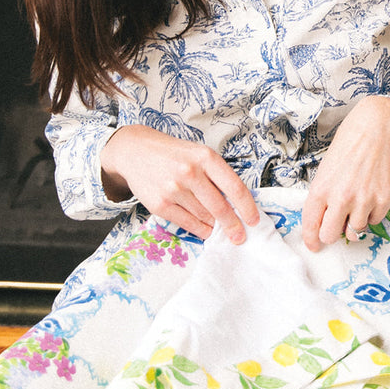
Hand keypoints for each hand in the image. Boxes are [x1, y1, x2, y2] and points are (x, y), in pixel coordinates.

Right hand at [100, 125, 258, 243]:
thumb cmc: (174, 154)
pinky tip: (205, 230)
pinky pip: (187, 223)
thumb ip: (216, 176)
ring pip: (204, 217)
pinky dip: (199, 230)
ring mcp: (174, 189)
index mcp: (205, 157)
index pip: (234, 187)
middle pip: (220, 207)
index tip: (254, 220)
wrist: (135, 152)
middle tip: (240, 237)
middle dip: (233, 226)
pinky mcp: (160, 204)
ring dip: (214, 227)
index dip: (247, 207)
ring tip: (219, 229)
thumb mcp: (199, 154)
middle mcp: (190, 172)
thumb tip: (237, 205)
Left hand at [301, 96, 389, 251]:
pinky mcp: (383, 199)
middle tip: (336, 225)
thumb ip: (323, 197)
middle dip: (332, 234)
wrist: (375, 128)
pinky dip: (371, 213)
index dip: (311, 240)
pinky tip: (370, 194)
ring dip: (353, 222)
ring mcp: (363, 200)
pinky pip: (374, 220)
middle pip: (331, 236)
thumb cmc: (347, 146)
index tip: (314, 246)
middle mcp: (340, 198)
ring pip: (354, 231)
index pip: (311, 226)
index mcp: (320, 189)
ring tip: (356, 203)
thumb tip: (324, 221)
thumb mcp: (325, 170)